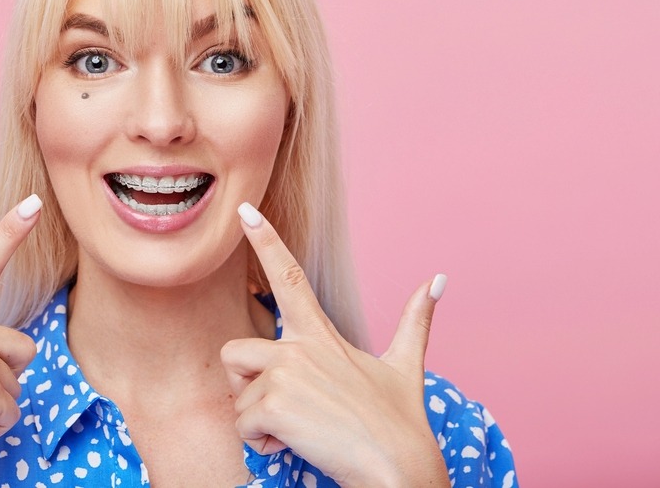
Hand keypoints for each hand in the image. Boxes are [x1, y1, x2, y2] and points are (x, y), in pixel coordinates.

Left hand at [220, 203, 449, 487]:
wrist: (399, 470)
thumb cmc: (398, 424)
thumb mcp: (405, 366)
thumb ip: (415, 321)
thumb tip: (438, 280)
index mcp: (322, 335)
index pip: (289, 277)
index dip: (265, 240)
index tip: (244, 211)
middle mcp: (299, 348)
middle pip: (235, 350)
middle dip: (245, 384)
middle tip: (283, 408)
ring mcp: (285, 373)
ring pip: (237, 392)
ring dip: (256, 418)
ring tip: (297, 430)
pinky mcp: (274, 403)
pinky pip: (242, 423)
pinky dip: (260, 443)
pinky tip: (294, 445)